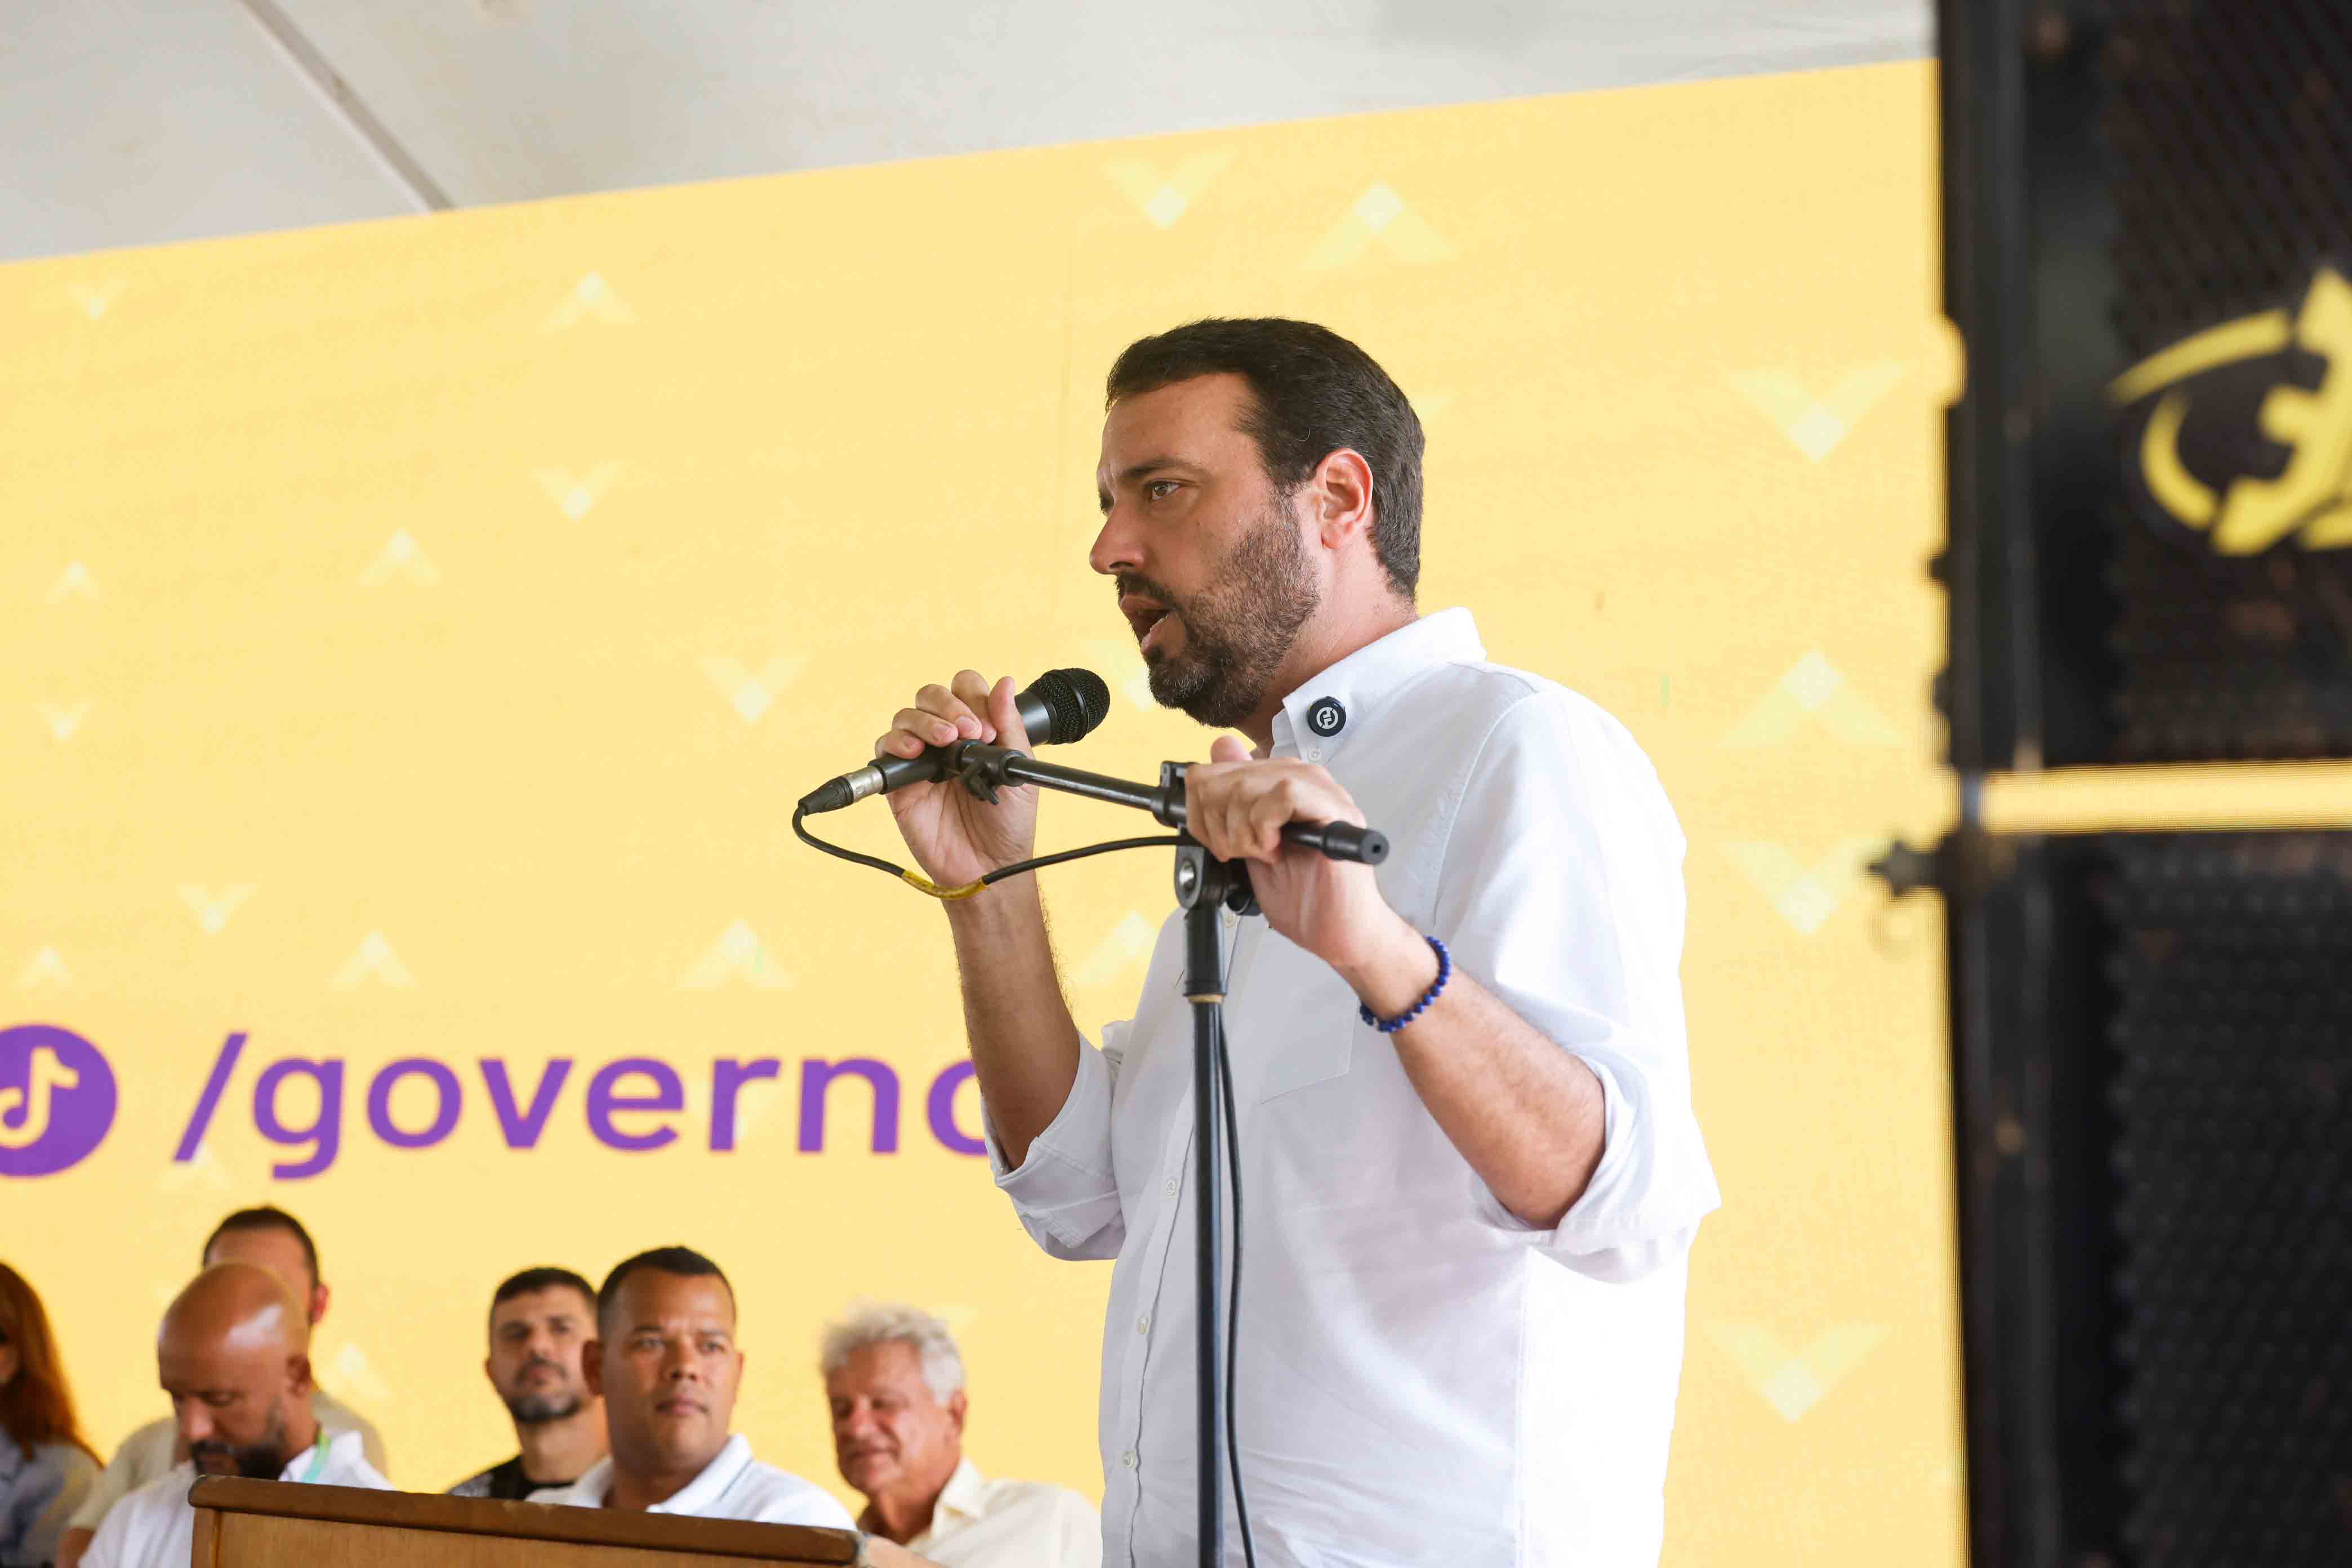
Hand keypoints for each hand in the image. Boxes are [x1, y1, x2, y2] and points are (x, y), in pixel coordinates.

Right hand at [873, 671, 1036, 888]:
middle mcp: (946, 740)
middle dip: (949, 705)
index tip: (989, 728)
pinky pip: (885, 748)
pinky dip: (897, 742)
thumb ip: (1010, 725)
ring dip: (926, 721)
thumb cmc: (1008, 822)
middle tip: (969, 731)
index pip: (965, 690)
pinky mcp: (900, 782)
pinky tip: (917, 752)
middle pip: (932, 696)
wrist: (990, 864)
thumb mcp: (1019, 768)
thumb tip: (1006, 682)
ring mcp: (922, 758)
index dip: (973, 698)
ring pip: (907, 716)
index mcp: (976, 731)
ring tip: (947, 741)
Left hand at [1181, 736, 1414, 975]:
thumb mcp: (1248, 845)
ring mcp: (1320, 791)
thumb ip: (1232, 803)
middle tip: (1243, 853)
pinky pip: (1284, 795)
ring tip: (1265, 855)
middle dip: (1218, 826)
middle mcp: (1301, 779)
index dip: (1201, 809)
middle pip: (1224, 776)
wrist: (1339, 930)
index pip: (1216, 764)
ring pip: (1246, 785)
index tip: (1217, 841)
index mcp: (1280, 782)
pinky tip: (1277, 849)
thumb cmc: (1304, 896)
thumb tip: (1220, 749)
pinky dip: (1267, 827)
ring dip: (1243, 833)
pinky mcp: (1334, 810)